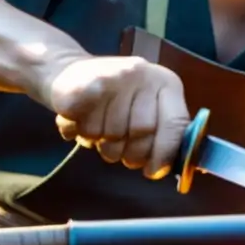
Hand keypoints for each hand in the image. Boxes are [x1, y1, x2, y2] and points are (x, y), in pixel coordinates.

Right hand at [45, 55, 190, 179]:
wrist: (70, 73)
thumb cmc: (115, 101)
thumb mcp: (146, 110)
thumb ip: (161, 134)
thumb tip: (164, 168)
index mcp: (165, 83)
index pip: (174, 125)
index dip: (164, 153)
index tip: (152, 172)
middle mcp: (142, 74)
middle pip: (141, 132)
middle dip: (128, 152)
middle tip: (119, 150)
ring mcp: (112, 76)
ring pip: (109, 134)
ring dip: (100, 143)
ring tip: (97, 130)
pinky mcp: (82, 82)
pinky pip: (82, 127)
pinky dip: (76, 133)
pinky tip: (78, 123)